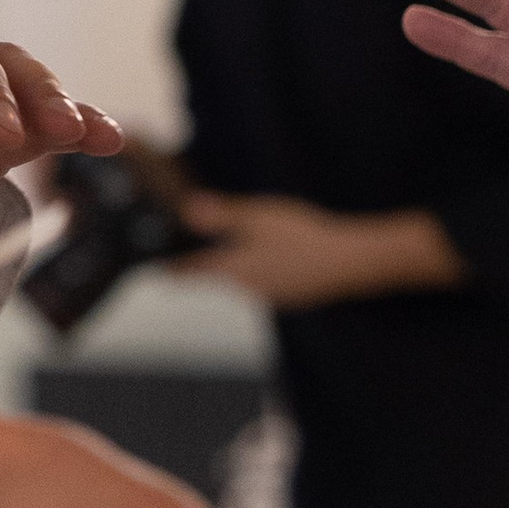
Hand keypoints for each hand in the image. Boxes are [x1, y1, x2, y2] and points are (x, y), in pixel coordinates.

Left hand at [175, 190, 459, 310]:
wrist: (353, 263)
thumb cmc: (307, 239)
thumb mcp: (258, 218)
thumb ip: (221, 215)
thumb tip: (186, 212)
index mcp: (232, 270)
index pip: (189, 272)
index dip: (170, 268)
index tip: (156, 269)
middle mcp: (247, 288)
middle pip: (214, 274)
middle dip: (202, 261)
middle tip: (195, 241)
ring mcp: (271, 295)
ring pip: (240, 278)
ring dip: (232, 262)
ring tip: (234, 241)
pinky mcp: (291, 294)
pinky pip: (264, 280)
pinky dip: (258, 268)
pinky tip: (272, 252)